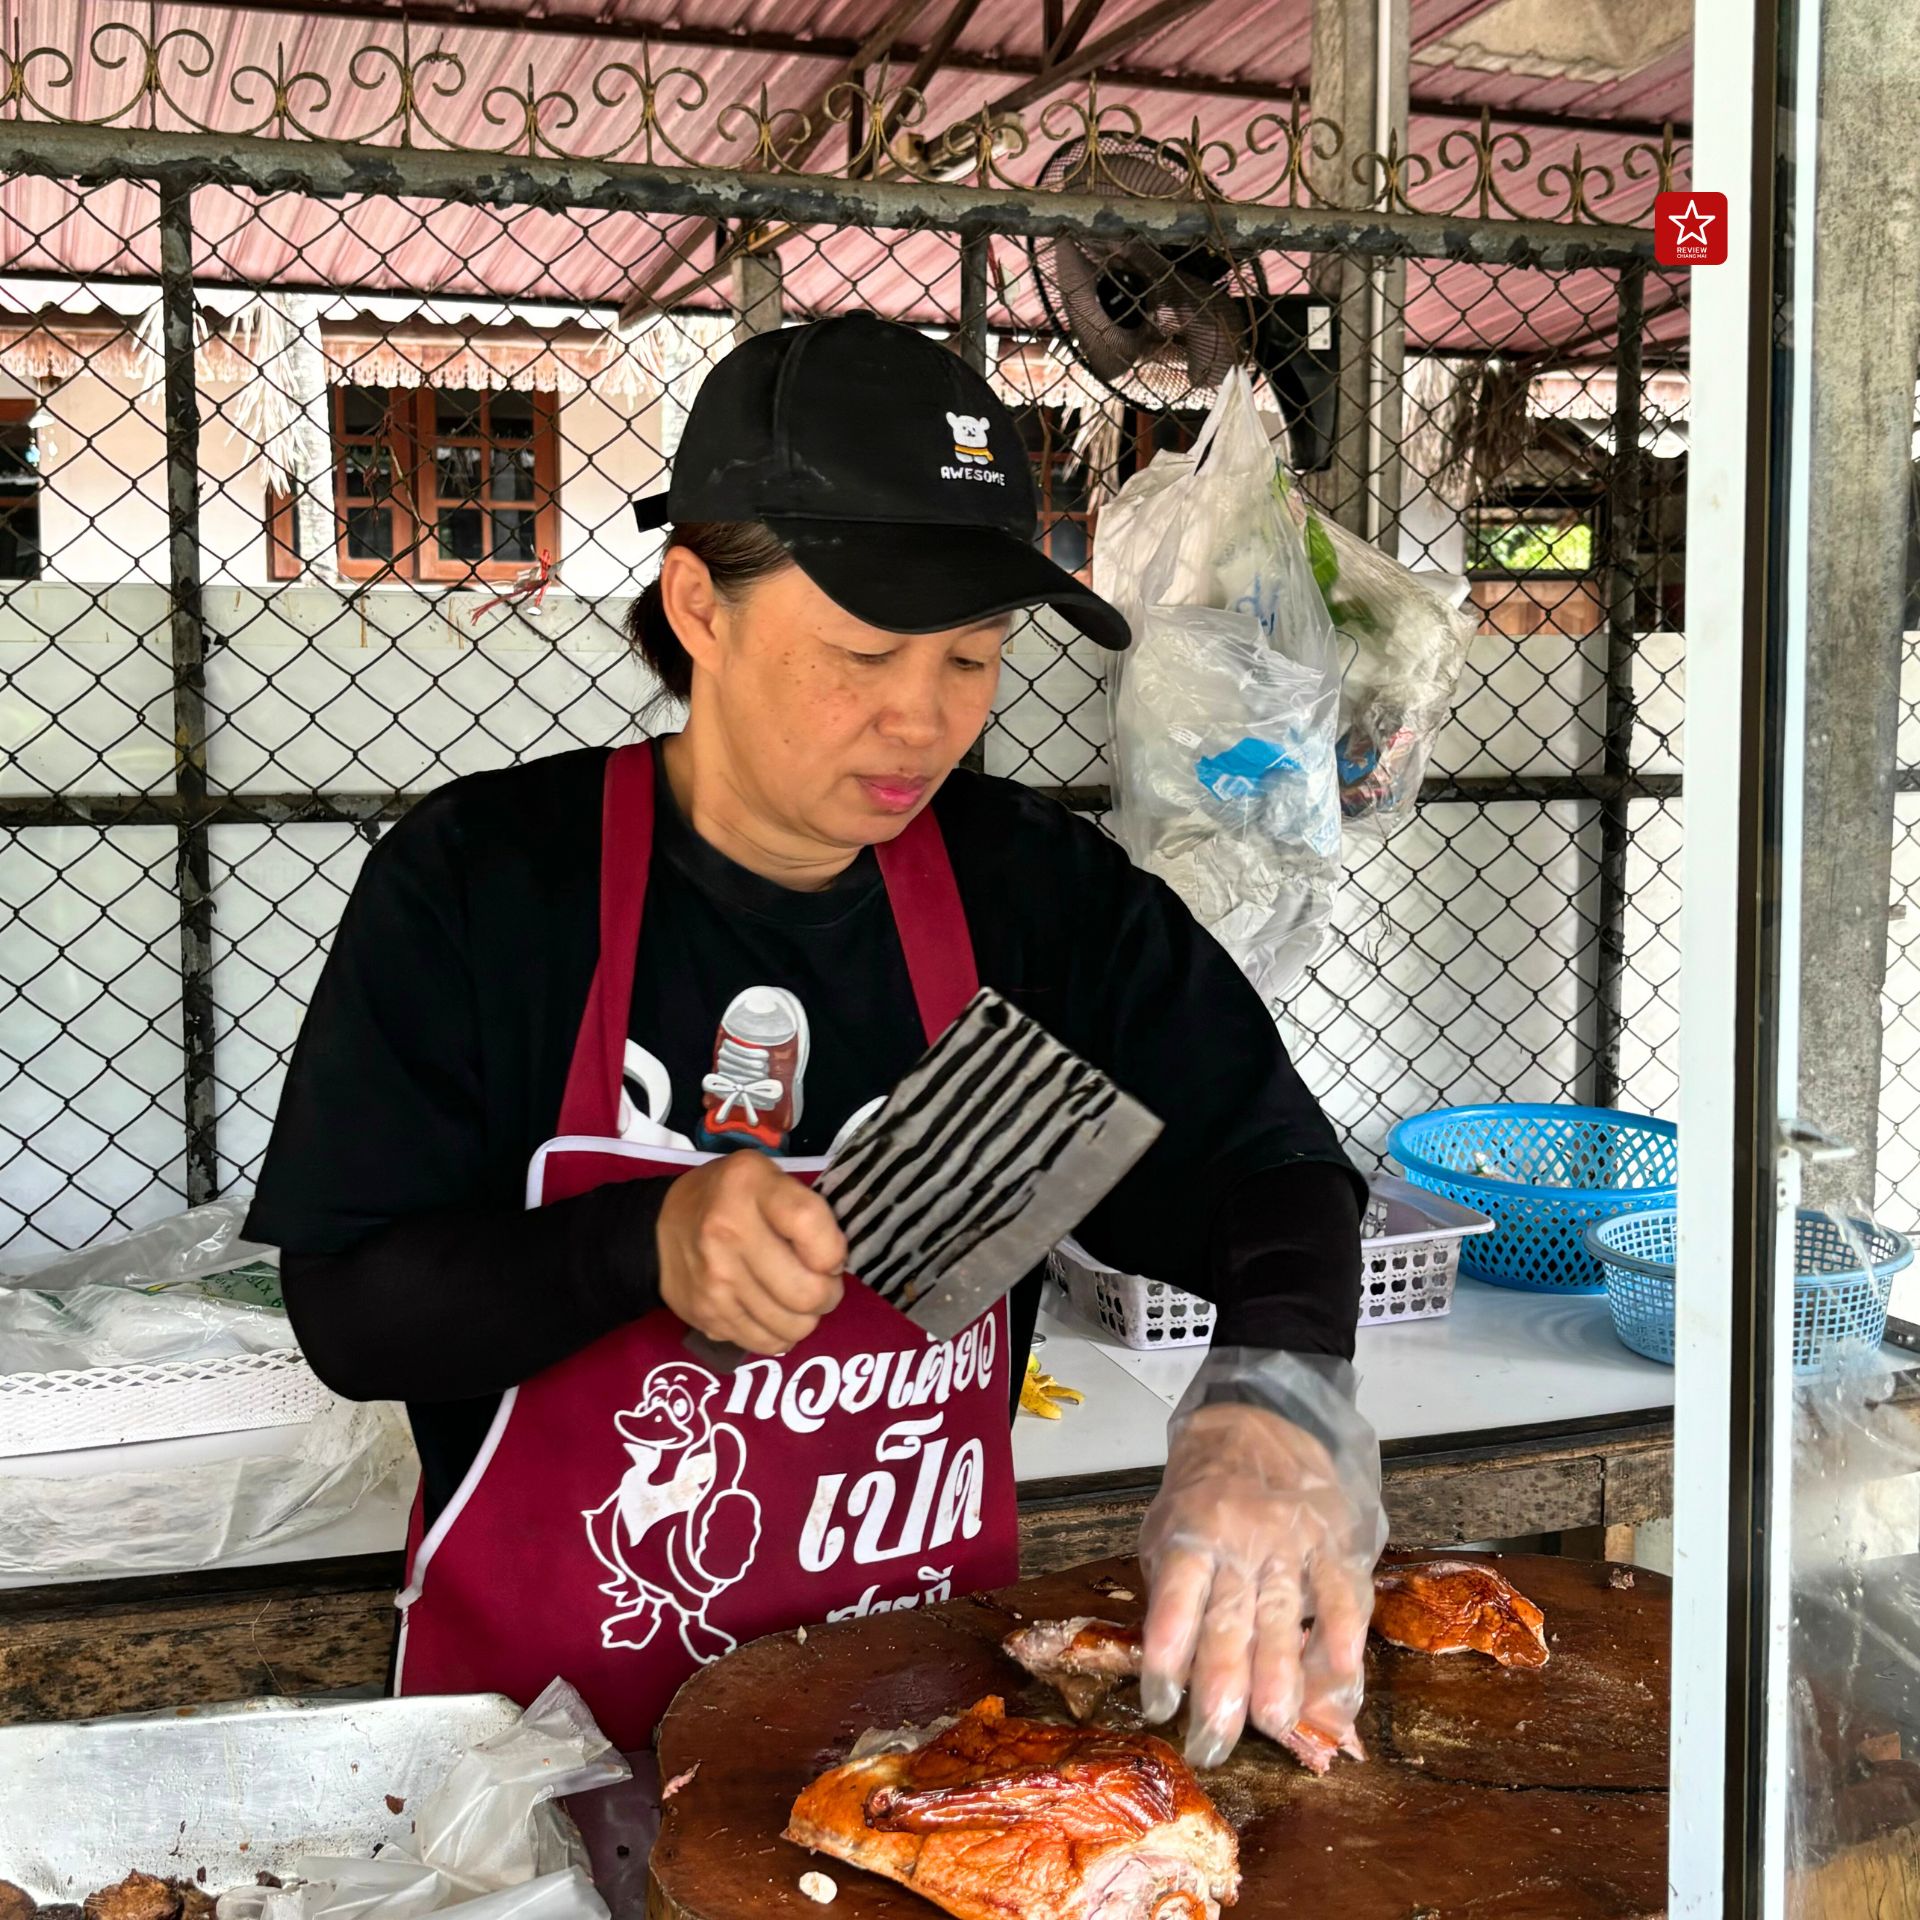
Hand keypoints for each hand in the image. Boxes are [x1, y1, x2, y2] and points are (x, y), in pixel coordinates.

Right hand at [657, 1152, 846, 1353]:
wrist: (659, 1228)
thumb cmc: (729, 1199)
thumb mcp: (766, 1175)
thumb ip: (804, 1207)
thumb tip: (835, 1265)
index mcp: (748, 1186)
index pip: (810, 1225)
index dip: (834, 1249)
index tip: (830, 1254)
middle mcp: (727, 1233)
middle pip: (808, 1290)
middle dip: (828, 1292)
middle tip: (821, 1282)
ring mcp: (714, 1281)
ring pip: (793, 1326)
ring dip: (807, 1317)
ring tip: (796, 1297)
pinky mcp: (707, 1317)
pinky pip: (767, 1344)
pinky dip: (781, 1334)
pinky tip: (774, 1312)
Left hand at [1138, 1400, 1379, 1770]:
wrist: (1261, 1417)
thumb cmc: (1203, 1488)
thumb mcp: (1166, 1524)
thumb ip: (1173, 1588)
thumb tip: (1174, 1669)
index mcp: (1190, 1536)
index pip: (1175, 1601)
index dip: (1167, 1656)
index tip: (1159, 1706)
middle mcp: (1240, 1542)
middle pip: (1230, 1621)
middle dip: (1222, 1688)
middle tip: (1214, 1744)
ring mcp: (1292, 1543)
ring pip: (1287, 1616)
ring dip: (1282, 1677)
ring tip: (1277, 1726)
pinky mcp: (1335, 1543)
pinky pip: (1343, 1597)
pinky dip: (1344, 1641)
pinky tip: (1342, 1681)